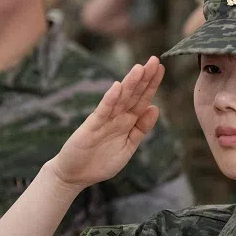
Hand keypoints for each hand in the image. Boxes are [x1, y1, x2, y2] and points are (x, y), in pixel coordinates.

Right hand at [50, 57, 164, 189]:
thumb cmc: (101, 162)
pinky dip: (110, 99)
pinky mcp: (91, 127)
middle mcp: (117, 118)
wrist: (75, 175)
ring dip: (129, 84)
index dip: (151, 85)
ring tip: (139, 68)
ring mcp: (104, 121)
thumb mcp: (128, 147)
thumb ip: (141, 129)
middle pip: (133, 95)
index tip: (160, 68)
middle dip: (144, 78)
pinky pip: (103, 111)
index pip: (142, 100)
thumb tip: (155, 108)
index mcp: (127, 122)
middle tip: (154, 60)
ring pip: (120, 99)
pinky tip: (117, 87)